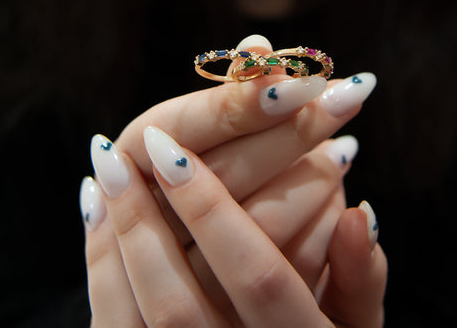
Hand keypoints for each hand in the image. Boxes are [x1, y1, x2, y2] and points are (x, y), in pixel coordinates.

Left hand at [81, 127, 386, 326]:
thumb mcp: (357, 325)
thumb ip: (362, 277)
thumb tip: (359, 213)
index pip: (258, 277)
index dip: (215, 211)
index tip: (176, 147)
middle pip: (183, 299)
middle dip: (152, 217)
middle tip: (133, 147)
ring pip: (140, 312)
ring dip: (119, 232)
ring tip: (107, 167)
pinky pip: (111, 319)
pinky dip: (99, 260)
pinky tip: (95, 205)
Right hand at [109, 35, 376, 245]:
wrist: (178, 243)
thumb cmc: (193, 166)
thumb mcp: (194, 128)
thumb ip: (231, 92)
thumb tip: (257, 47)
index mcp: (130, 160)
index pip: (185, 126)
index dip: (240, 100)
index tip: (296, 74)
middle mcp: (146, 212)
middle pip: (228, 172)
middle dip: (294, 131)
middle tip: (348, 95)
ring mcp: (182, 263)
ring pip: (260, 220)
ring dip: (314, 177)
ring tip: (346, 145)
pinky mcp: (224, 291)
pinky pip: (283, 261)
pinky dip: (319, 227)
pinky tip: (342, 197)